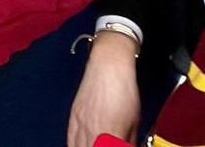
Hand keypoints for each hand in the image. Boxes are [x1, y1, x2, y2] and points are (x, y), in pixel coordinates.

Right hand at [66, 32, 139, 146]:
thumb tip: (126, 145)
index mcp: (108, 134)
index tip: (118, 145)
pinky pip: (71, 136)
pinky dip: (76, 144)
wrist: (109, 66)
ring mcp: (79, 122)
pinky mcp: (73, 115)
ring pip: (76, 146)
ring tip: (95, 145)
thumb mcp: (134, 121)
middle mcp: (90, 129)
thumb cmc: (123, 89)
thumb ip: (128, 140)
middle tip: (108, 144)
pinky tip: (83, 144)